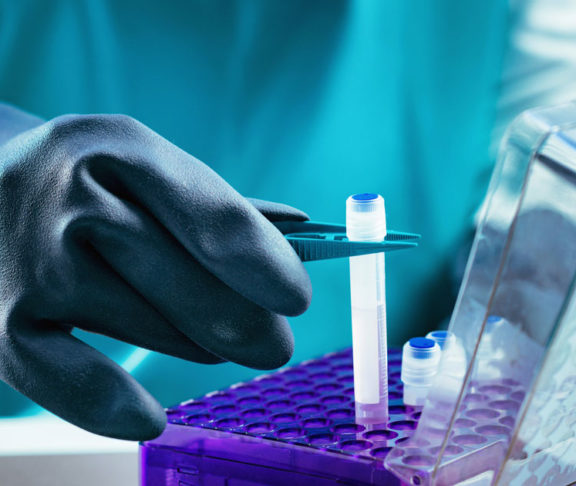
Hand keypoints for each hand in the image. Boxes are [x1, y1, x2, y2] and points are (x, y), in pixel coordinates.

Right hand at [0, 105, 311, 439]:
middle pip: (191, 284)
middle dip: (247, 326)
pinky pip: (69, 378)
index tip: (298, 301)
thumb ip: (218, 203)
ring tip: (208, 339)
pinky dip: (112, 406)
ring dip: (197, 345)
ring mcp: (35, 262)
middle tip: (273, 347)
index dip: (266, 267)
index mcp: (124, 150)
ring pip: (154, 331)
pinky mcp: (1, 320)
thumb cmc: (91, 183)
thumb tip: (305, 229)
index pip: (215, 220)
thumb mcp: (145, 168)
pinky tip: (149, 418)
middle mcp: (74, 199)